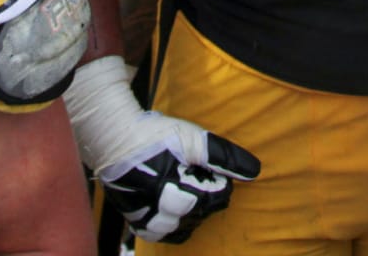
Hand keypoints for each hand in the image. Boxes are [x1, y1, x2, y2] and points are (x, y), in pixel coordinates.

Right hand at [100, 125, 260, 243]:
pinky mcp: (132, 216)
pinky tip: (178, 213)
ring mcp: (142, 214)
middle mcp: (155, 207)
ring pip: (176, 230)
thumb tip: (254, 171)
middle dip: (207, 199)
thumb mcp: (191, 138)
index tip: (216, 172)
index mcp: (171, 187)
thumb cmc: (154, 133)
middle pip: (194, 216)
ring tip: (194, 195)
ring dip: (191, 216)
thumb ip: (222, 156)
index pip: (209, 200)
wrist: (113, 135)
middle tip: (206, 179)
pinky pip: (156, 233)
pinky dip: (171, 227)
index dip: (219, 185)